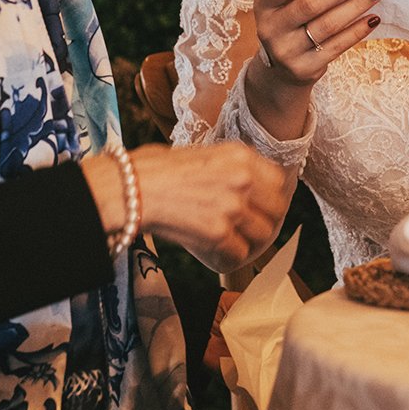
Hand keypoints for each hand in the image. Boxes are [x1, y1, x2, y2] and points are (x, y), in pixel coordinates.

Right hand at [127, 142, 289, 270]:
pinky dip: (229, 256)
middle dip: (263, 220)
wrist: (129, 188)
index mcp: (239, 155)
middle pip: (276, 210)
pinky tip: (216, 252)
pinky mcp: (218, 233)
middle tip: (248, 228)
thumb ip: (227, 167)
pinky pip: (240, 253)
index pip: (278, 180)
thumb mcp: (200, 153)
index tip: (261, 205)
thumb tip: (243, 182)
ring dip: (248, 240)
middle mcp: (242, 178)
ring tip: (231, 241)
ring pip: (262, 235)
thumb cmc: (155, 168)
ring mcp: (233, 206)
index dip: (271, 196)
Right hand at [244, 0, 381, 117]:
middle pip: (311, 3)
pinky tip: (372, 19)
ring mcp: (287, 51)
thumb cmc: (290, 26)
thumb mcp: (284, 5)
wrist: (280, 72)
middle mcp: (270, 29)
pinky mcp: (305, 68)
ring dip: (356, 6)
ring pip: (328, 24)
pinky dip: (357, 30)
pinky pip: (338, 45)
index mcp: (264, 5)